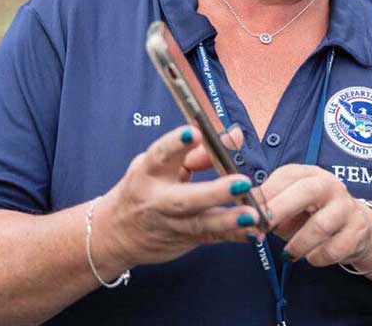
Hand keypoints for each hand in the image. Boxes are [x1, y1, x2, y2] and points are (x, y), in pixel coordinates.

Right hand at [91, 125, 263, 273]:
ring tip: (252, 215)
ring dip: (229, 220)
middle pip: (185, 198)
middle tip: (241, 182)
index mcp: (149, 173)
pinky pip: (213, 238)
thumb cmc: (144, 188)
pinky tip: (254, 232)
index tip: (195, 132)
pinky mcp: (187, 239)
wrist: (117, 234)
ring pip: (201, 223)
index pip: (160, 155)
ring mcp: (173, 224)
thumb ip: (197, 151)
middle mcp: (159, 201)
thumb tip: (234, 135)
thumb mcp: (160, 165)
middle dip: (214, 192)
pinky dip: (234, 235)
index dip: (176, 143)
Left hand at [258, 164, 371, 267]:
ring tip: (288, 254)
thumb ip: (268, 208)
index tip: (247, 214)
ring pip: (320, 226)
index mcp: (310, 174)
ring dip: (298, 244)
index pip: (286, 176)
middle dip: (280, 209)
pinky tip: (311, 257)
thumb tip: (243, 217)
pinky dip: (317, 257)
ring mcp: (346, 207)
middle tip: (262, 229)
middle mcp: (331, 186)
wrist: (355, 227)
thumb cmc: (312, 216)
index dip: (265, 195)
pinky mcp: (357, 230)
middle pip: (307, 191)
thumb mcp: (289, 207)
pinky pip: (333, 249)